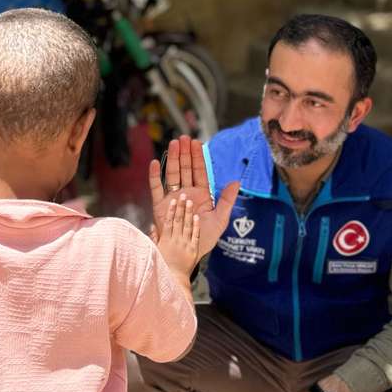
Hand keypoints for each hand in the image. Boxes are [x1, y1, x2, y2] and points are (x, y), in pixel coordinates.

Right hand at [149, 135, 239, 253]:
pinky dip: (155, 176)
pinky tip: (156, 163)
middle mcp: (186, 193)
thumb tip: (236, 181)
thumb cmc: (205, 238)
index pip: (199, 172)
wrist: (188, 253)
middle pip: (185, 169)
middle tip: (183, 138)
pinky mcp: (160, 206)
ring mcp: (173, 198)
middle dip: (185, 153)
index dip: (198, 157)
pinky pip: (156, 188)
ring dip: (173, 159)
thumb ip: (227, 200)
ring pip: (172, 174)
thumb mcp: (220, 220)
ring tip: (173, 144)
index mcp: (201, 195)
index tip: (197, 143)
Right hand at [156, 196, 202, 277]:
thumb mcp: (154, 252)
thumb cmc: (162, 267)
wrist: (173, 281)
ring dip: (189, 214)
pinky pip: (195, 236)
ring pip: (187, 226)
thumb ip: (154, 239)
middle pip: (178, 221)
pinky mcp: (193, 250)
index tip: (173, 201)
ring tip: (190, 202)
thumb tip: (152, 227)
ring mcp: (185, 245)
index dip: (171, 211)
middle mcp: (176, 241)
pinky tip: (197, 218)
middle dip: (181, 208)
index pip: (169, 222)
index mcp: (165, 240)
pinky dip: (196, 227)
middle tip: (183, 196)